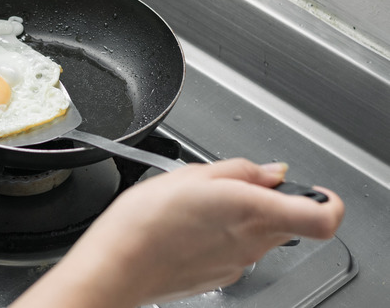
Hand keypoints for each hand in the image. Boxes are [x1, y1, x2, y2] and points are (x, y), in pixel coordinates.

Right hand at [11, 158, 343, 306]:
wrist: (117, 265)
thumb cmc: (144, 222)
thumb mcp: (191, 173)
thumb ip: (239, 169)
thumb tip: (268, 172)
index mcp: (252, 211)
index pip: (322, 217)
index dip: (326, 201)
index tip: (313, 189)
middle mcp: (252, 242)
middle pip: (287, 220)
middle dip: (267, 199)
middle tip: (233, 185)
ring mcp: (238, 263)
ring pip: (261, 234)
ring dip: (242, 216)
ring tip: (201, 204)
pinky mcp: (220, 276)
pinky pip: (237, 251)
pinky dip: (223, 236)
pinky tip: (190, 226)